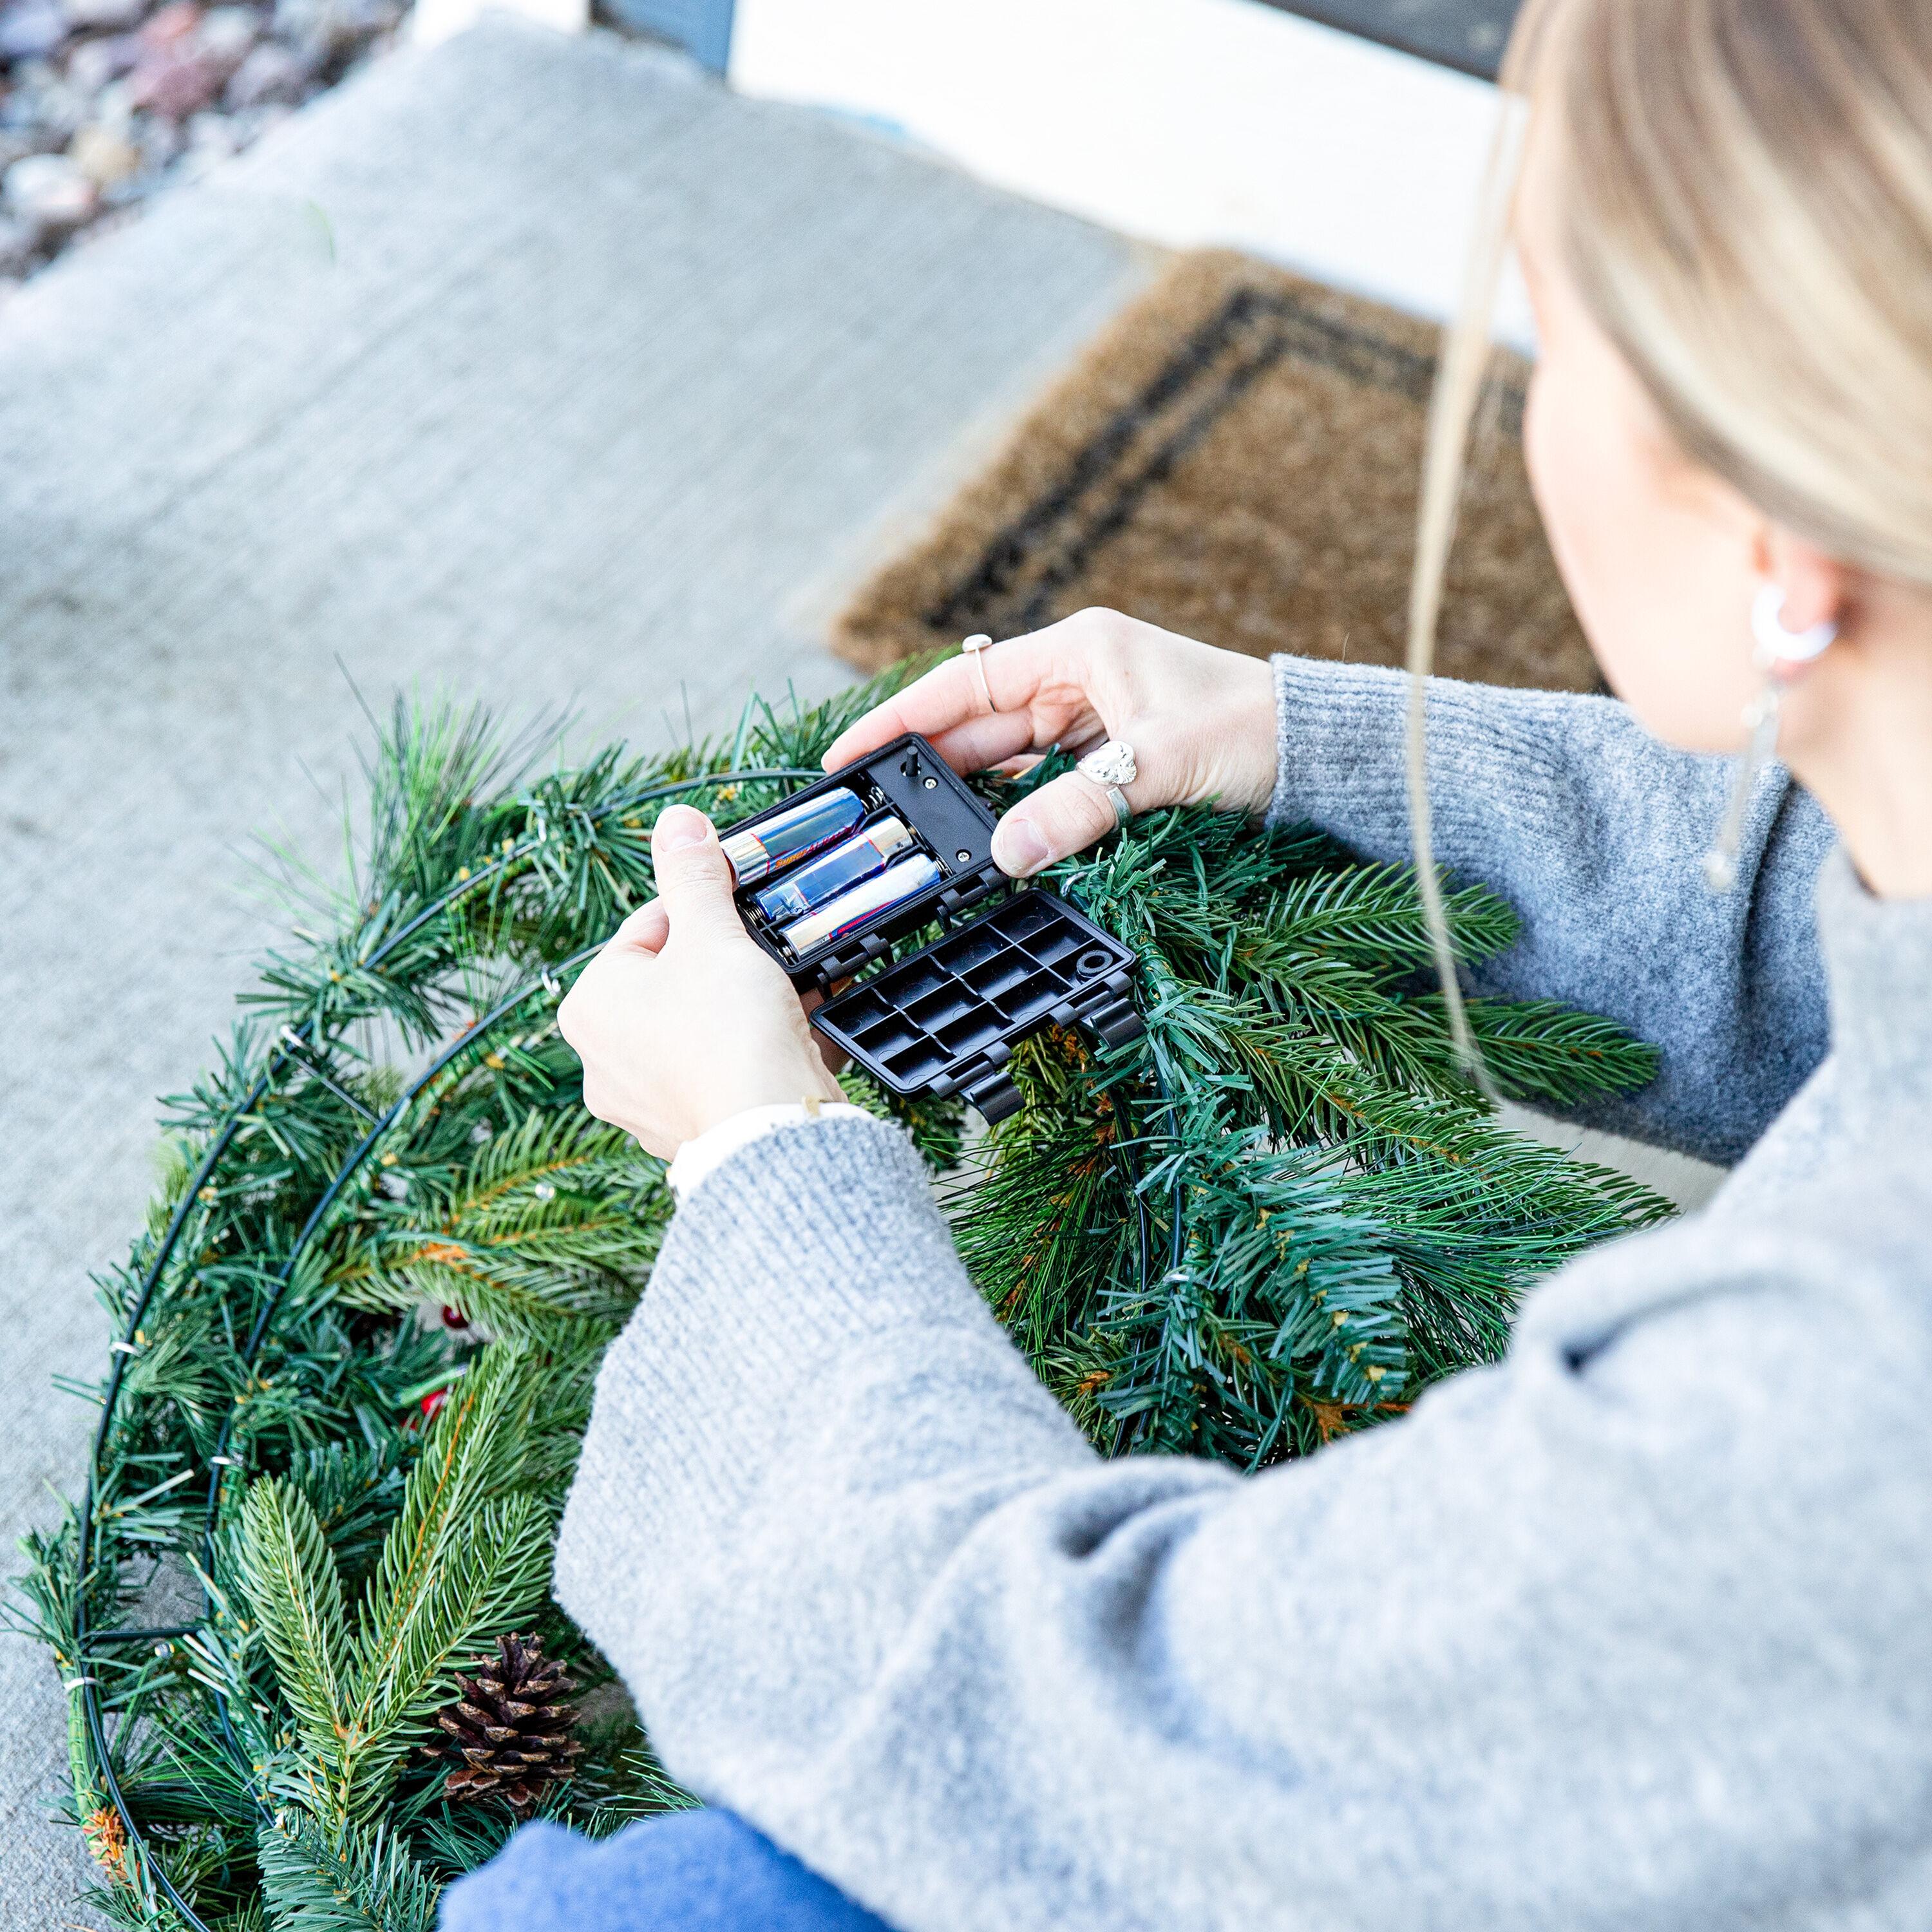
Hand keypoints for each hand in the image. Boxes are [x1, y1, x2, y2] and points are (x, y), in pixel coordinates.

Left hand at [558, 805, 842, 1158]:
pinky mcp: (689, 1131)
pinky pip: (723, 1073)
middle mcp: (602, 1060)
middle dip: (730, 966)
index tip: (743, 912)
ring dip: (747, 1009)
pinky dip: (755, 1053)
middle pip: (676, 982)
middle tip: (772, 955)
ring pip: (701, 1030)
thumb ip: (693, 875)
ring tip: (791, 994)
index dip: (703, 914)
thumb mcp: (712, 933)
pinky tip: (795, 1038)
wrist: (772, 1132)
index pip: (648, 930)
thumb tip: (677, 822)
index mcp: (591, 1005)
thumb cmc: (728, 1032)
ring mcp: (643, 1103)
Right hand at [822, 609, 1276, 875]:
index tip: (848, 755)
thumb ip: (1077, 809)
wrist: (1316, 754)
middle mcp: (1075, 682)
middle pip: (976, 727)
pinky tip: (984, 843)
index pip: (962, 683)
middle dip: (928, 768)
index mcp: (1077, 651)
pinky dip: (1014, 815)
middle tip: (875, 814)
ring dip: (969, 798)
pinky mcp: (1109, 763)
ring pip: (1005, 764)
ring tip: (917, 836)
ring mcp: (1090, 724)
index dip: (900, 719)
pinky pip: (1041, 788)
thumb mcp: (1157, 765)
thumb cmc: (1250, 729)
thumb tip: (1004, 857)